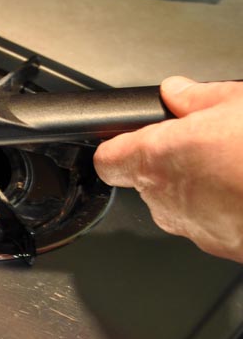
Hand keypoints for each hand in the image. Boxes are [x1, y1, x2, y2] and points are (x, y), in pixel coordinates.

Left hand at [94, 77, 242, 262]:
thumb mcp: (236, 103)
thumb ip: (197, 97)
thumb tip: (179, 91)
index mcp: (156, 158)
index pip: (109, 159)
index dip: (119, 146)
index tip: (132, 138)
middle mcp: (165, 198)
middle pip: (146, 180)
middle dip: (171, 163)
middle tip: (206, 144)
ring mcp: (193, 228)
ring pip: (179, 204)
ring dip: (199, 188)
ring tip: (235, 166)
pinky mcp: (221, 247)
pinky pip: (210, 224)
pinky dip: (224, 210)